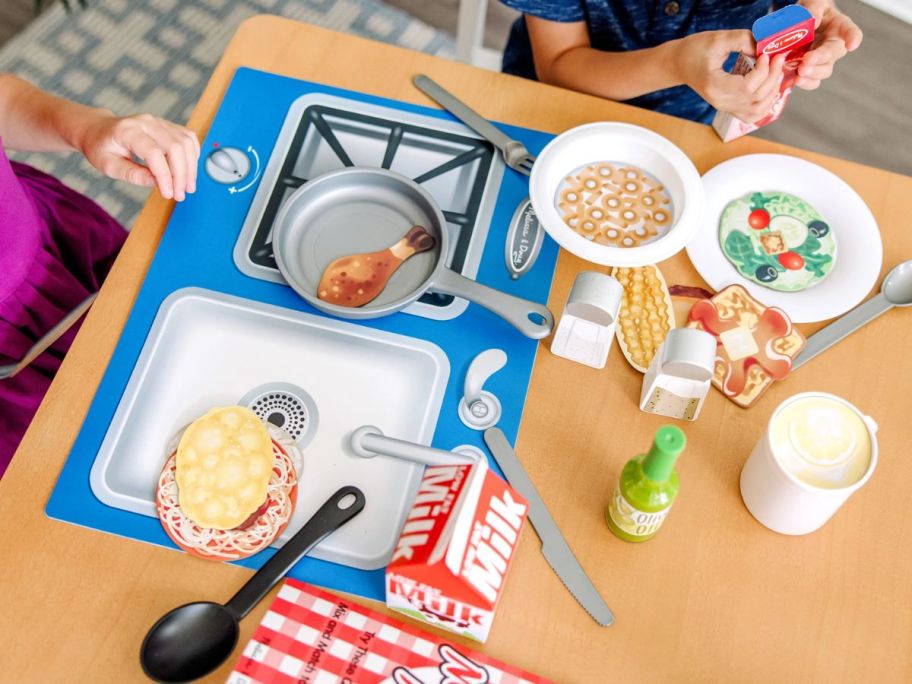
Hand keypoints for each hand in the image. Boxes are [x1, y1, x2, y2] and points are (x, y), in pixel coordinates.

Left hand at [77, 113, 199, 200]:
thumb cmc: (101, 148)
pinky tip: (189, 171)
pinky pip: (188, 138)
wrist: (98, 130)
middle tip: (180, 195)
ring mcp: (159, 122)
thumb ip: (132, 174)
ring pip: (186, 143)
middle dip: (182, 174)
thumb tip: (157, 183)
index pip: (153, 153)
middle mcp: (146, 122)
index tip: (168, 194)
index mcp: (127, 130)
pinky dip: (193, 156)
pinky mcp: (168, 126)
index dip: (164, 176)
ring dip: (191, 167)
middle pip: (175, 147)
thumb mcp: (108, 165)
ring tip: (187, 187)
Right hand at [672, 30, 786, 122]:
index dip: (763, 70)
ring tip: (775, 72)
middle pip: (756, 98)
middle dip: (773, 77)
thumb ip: (743, 40)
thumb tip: (764, 48)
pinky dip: (766, 105)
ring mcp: (725, 107)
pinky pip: (752, 116)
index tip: (766, 54)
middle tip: (777, 58)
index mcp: (715, 86)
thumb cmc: (694, 51)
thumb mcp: (718, 38)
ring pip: (758, 110)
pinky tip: (769, 88)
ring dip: (773, 91)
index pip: (748, 87)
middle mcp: (720, 102)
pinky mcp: (729, 107)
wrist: (680, 64)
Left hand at [797, 0, 862, 89]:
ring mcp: (822, 60)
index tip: (852, 45)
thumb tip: (813, 20)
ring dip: (812, 74)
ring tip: (800, 73)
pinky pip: (811, 81)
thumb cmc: (810, 11)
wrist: (797, 24)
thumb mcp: (813, 2)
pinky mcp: (809, 69)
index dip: (853, 38)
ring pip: (823, 71)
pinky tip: (795, 81)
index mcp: (839, 26)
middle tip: (806, 62)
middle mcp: (833, 44)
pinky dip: (804, 83)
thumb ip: (814, 7)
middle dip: (820, 59)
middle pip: (832, 54)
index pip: (851, 31)